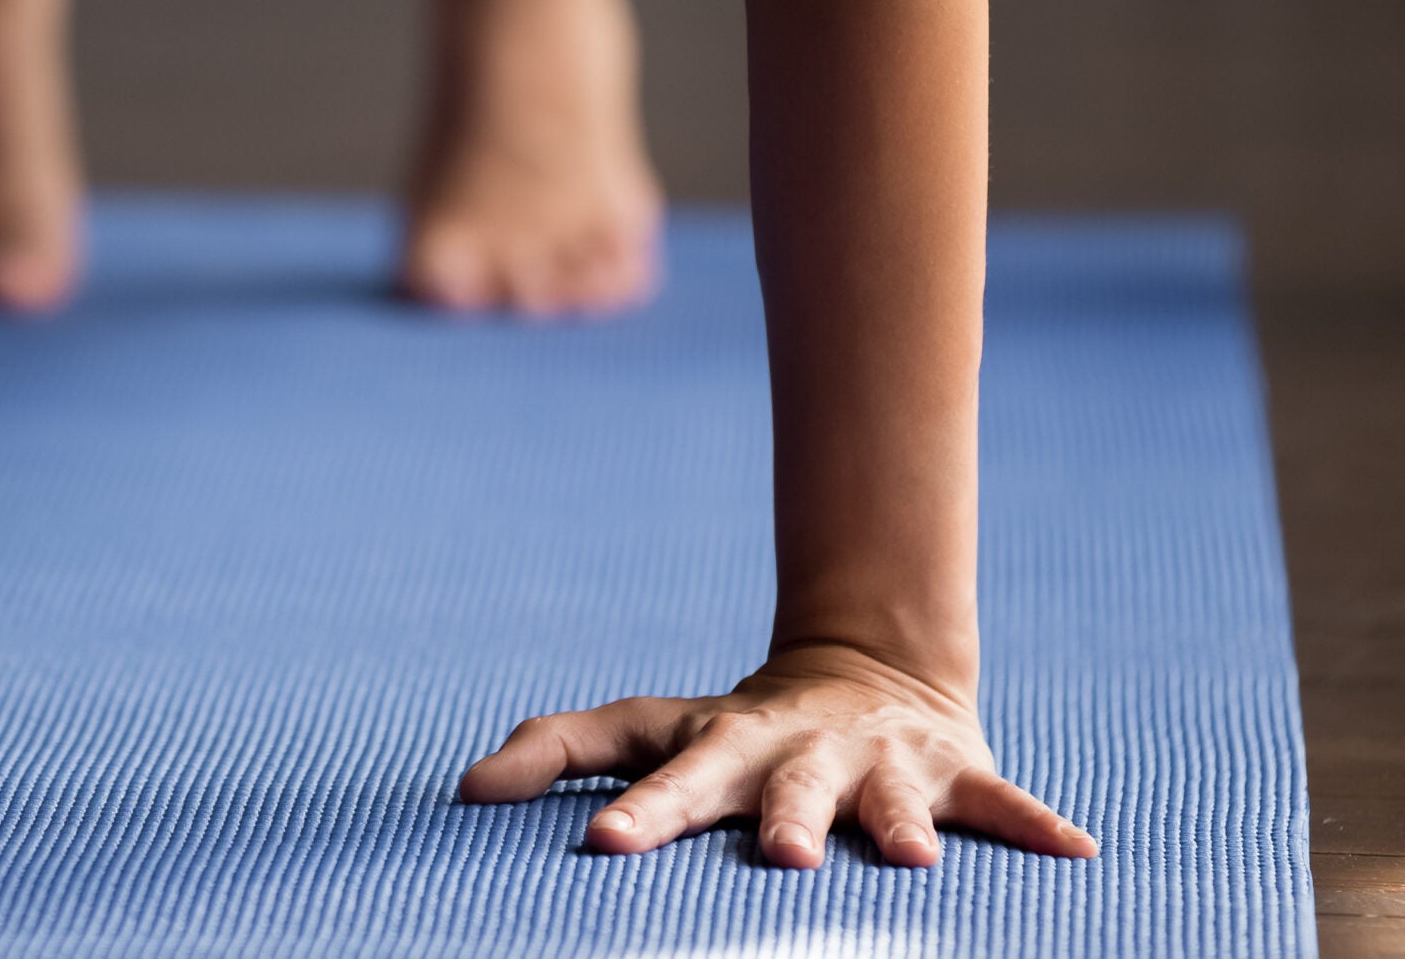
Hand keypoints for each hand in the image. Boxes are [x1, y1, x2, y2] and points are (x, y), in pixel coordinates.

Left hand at [458, 641, 1095, 867]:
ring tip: (909, 864)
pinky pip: (998, 803)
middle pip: (781, 791)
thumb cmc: (730, 732)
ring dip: (897, 828)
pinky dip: (1035, 826)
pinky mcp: (951, 774)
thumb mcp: (650, 729)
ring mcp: (878, 765)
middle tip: (779, 859)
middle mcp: (798, 754)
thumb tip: (462, 787)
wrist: (866, 674)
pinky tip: (1076, 855)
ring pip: (888, 802)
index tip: (604, 847)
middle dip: (779, 822)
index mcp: (720, 747)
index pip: (667, 776)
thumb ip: (556, 750)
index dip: (638, 810)